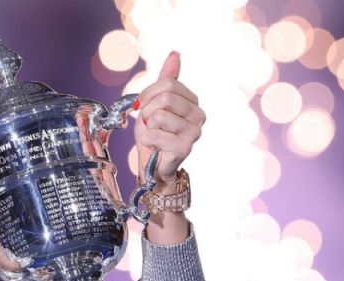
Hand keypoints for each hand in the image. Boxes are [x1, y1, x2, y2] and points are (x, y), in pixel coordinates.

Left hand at [134, 51, 205, 185]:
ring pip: (159, 115)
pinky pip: (156, 134)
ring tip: (154, 135)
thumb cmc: (154, 133)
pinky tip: (154, 147)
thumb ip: (166, 80)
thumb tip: (175, 53)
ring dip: (148, 127)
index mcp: (193, 101)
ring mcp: (194, 132)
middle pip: (165, 97)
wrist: (152, 165)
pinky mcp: (185, 148)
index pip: (167, 84)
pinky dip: (147, 140)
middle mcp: (199, 115)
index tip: (144, 107)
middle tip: (148, 123)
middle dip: (147, 111)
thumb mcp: (155, 103)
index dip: (148, 95)